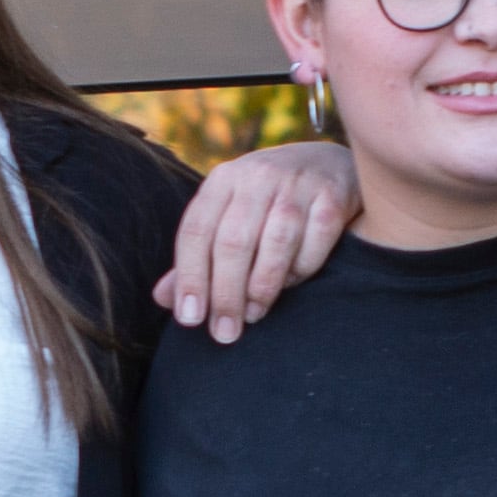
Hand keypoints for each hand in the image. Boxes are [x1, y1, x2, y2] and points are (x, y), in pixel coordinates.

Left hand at [156, 141, 358, 341]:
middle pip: (233, 242)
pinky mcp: (332, 196)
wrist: (326, 164)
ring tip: (254, 314)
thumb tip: (163, 299)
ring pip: (275, 245)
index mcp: (222, 181)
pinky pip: (313, 245)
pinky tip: (290, 284)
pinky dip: (300, 271)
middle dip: (226, 295)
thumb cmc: (266, 202)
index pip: (196, 231)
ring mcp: (297, 184)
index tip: (190, 318)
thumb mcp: (227, 216)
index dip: (190, 278)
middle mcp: (257, 176)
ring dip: (262, 288)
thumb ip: (198, 256)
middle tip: (224, 333)